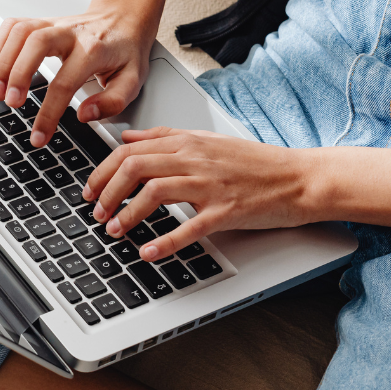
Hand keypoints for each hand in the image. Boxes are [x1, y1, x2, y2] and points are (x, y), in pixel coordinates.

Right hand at [0, 0, 159, 147]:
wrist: (125, 17)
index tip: (38, 136)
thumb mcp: (133, 80)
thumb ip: (112, 102)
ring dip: (3, 60)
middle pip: (35, 43)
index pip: (65, 83)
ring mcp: (54, 23)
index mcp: (94, 50)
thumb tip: (84, 115)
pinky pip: (13, 25)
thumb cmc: (126, 50)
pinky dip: (0, 45)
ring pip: (20, 31)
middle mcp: (71, 32)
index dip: (48, 113)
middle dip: (17, 74)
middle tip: (10, 103)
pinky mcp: (42, 21)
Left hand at [82, 127, 318, 260]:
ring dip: (127, 213)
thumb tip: (127, 138)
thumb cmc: (256, 164)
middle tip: (95, 212)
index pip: (131, 150)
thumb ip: (165, 137)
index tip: (91, 189)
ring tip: (114, 231)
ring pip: (155, 191)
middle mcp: (196, 159)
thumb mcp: (207, 140)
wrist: (300, 178)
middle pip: (135, 167)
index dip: (102, 170)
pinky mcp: (227, 211)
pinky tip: (147, 251)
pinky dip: (164, 241)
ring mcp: (211, 184)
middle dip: (107, 191)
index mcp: (188, 142)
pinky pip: (189, 226)